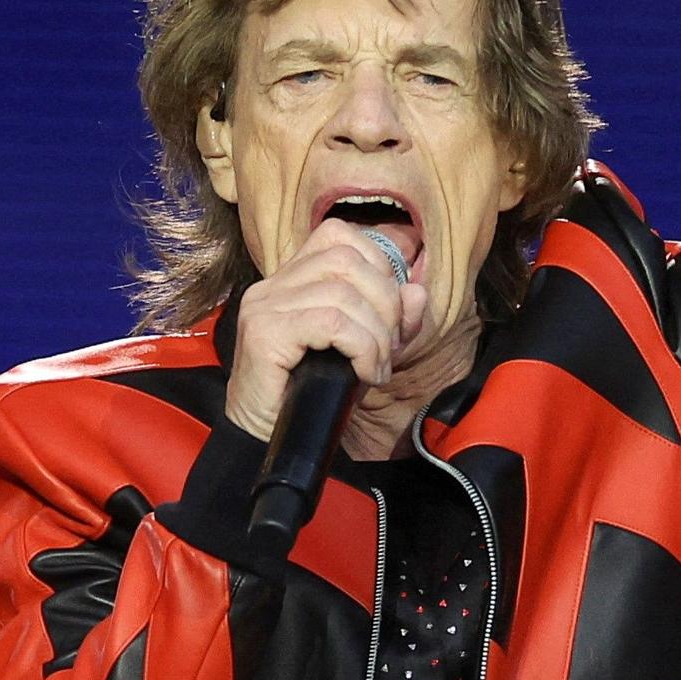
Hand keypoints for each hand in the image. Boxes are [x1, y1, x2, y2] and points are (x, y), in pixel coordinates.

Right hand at [224, 218, 428, 440]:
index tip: (390, 314)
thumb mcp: (363, 350)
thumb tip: (416, 291)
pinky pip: (331, 323)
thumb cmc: (313, 394)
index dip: (378, 266)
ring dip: (376, 333)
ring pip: (343, 292)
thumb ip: (391, 319)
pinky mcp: (264, 333)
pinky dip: (361, 346)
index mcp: (291, 279)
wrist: (266, 443)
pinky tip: (364, 373)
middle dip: (385, 301)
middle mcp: (272, 285)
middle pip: (346, 258)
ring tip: (376, 367)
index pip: (339, 236)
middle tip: (389, 346)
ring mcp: (264, 306)